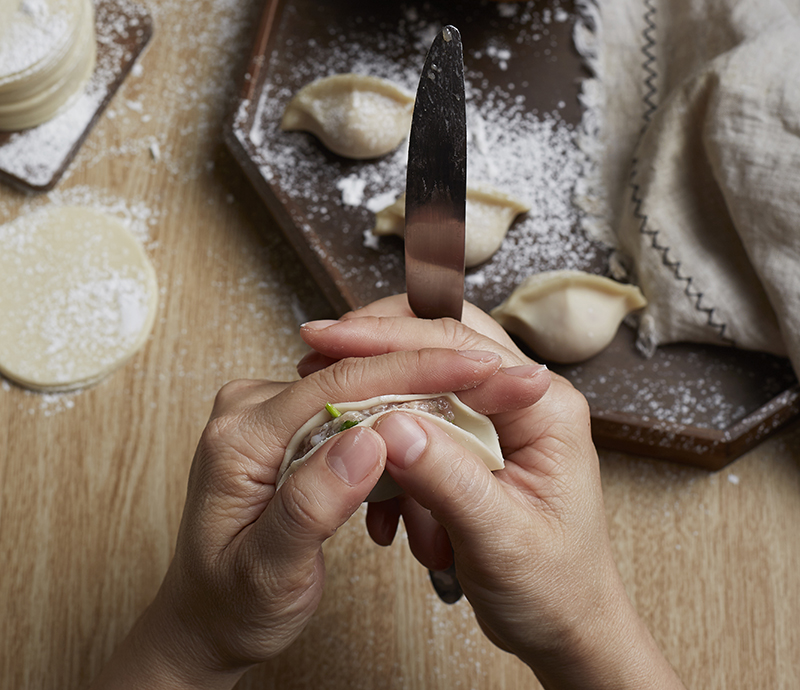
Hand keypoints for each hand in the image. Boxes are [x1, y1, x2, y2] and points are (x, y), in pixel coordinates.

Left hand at [90, 344, 539, 689]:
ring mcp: (271, 415)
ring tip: (472, 434)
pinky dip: (398, 434)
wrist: (209, 616)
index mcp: (241, 436)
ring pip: (364, 395)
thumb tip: (369, 440)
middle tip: (504, 382)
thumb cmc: (233, 603)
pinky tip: (427, 458)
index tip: (475, 367)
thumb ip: (311, 503)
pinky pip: (356, 415)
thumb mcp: (270, 570)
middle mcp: (252, 410)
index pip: (339, 384)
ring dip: (420, 415)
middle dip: (433, 382)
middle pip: (357, 378)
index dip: (414, 371)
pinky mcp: (291, 428)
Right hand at [298, 295, 685, 689]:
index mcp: (543, 405)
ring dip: (380, 410)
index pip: (457, 344)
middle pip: (437, 343)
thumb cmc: (553, 588)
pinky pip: (419, 424)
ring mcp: (498, 419)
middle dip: (375, 353)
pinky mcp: (474, 444)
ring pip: (422, 382)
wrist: (563, 627)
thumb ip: (448, 478)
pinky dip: (389, 451)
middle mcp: (522, 398)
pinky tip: (378, 502)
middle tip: (316, 360)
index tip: (328, 340)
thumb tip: (390, 425)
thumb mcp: (501, 539)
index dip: (386, 339)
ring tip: (344, 442)